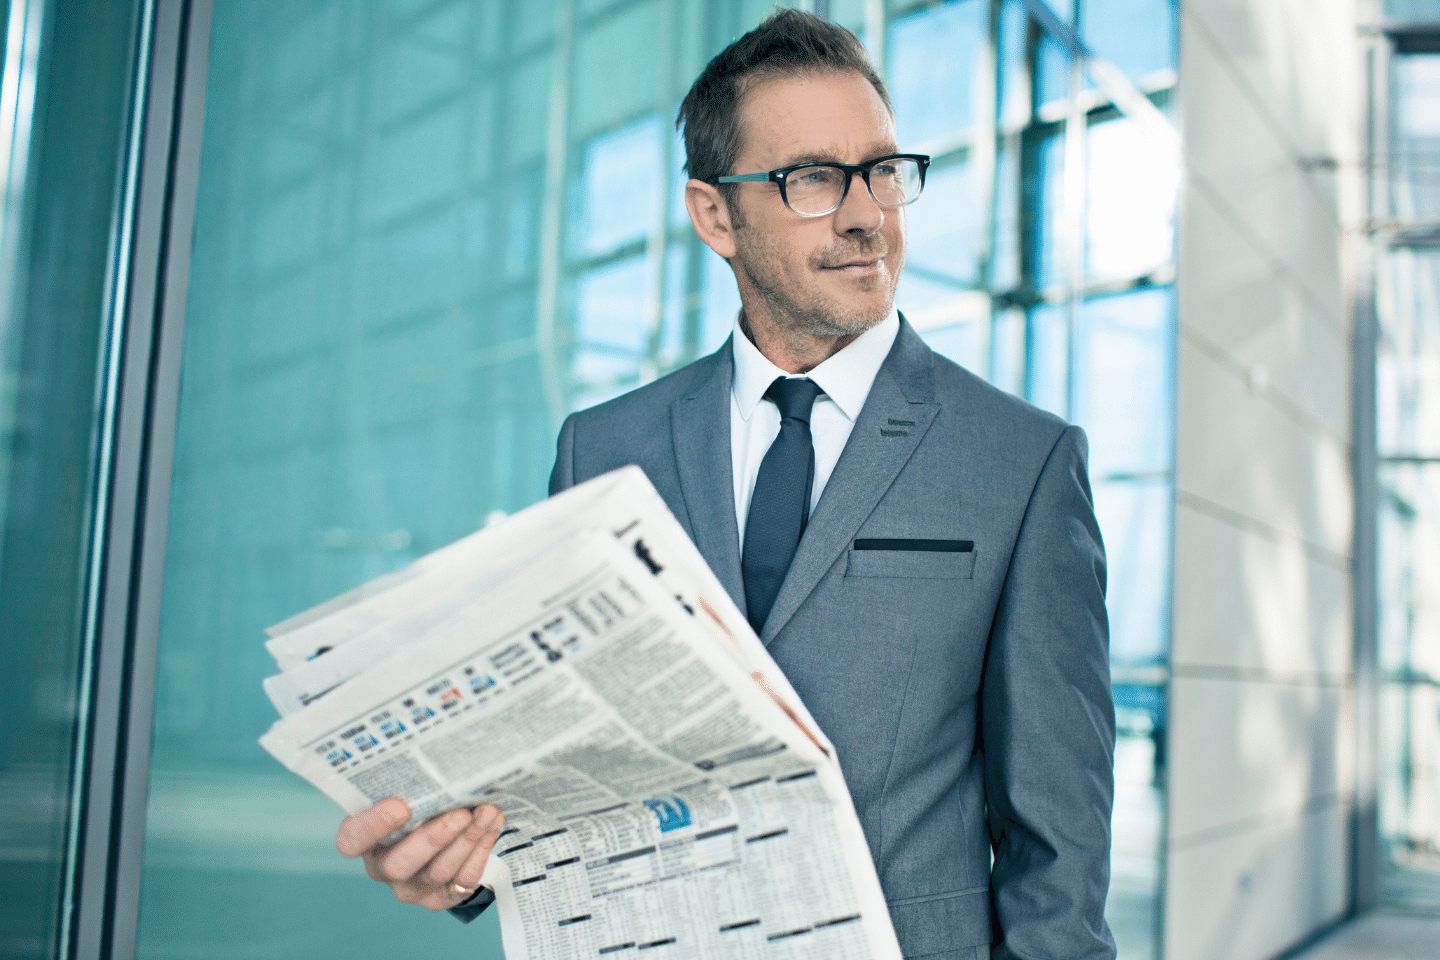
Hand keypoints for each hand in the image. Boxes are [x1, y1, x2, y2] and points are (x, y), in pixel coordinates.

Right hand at [336, 797, 504, 910]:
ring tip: (486, 813)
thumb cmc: (419, 809)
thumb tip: (441, 755)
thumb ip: (413, 785)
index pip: (352, 839)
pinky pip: (462, 880)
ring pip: (438, 871)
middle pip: (399, 863)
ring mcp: (412, 887)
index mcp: (366, 840)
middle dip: (434, 837)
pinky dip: (480, 851)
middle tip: (460, 814)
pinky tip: (491, 826)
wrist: (443, 839)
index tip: (400, 805)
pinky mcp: (441, 897)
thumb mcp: (409, 795)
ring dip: (466, 840)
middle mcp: (384, 868)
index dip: (373, 825)